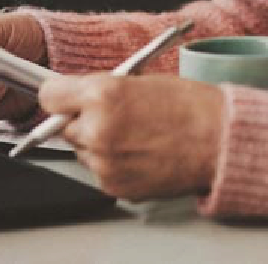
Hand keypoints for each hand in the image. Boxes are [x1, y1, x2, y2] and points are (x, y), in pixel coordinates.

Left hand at [38, 73, 224, 200]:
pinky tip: (141, 151)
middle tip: (111, 113)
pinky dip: (114, 162)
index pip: (50, 95)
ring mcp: (103, 163)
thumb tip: (77, 94)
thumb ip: (103, 89)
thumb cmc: (190, 105)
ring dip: (98, 142)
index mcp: (102, 94)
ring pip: (82, 150)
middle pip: (64, 125)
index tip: (63, 94)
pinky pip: (100, 171)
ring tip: (135, 134)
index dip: (59, 93)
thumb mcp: (141, 81)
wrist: (218, 140)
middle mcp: (96, 130)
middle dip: (81, 118)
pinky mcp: (113, 187)